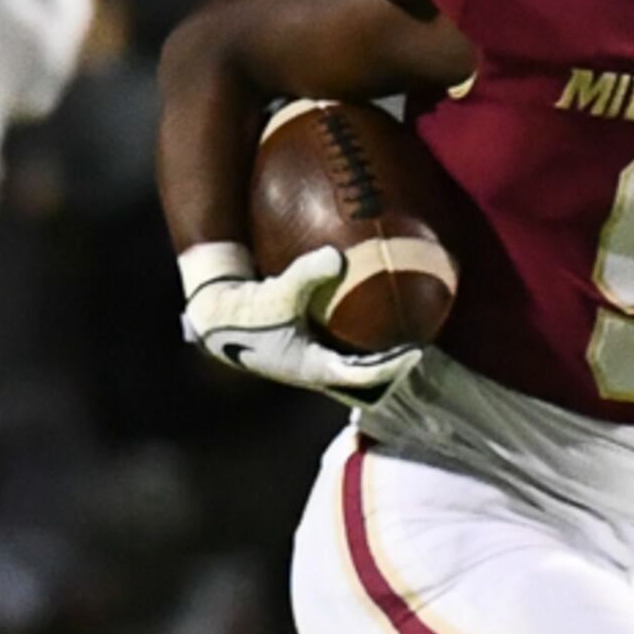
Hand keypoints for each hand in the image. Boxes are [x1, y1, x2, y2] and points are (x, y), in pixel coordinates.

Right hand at [179, 244, 421, 402]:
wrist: (216, 317)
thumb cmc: (246, 310)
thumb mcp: (279, 292)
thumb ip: (309, 275)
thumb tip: (337, 256)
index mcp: (313, 367)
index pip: (362, 376)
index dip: (392, 368)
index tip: (416, 352)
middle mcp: (314, 369)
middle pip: (363, 377)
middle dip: (390, 368)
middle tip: (417, 350)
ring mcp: (308, 361)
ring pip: (351, 366)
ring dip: (374, 358)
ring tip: (401, 341)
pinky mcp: (303, 348)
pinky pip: (339, 348)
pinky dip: (357, 340)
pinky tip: (368, 317)